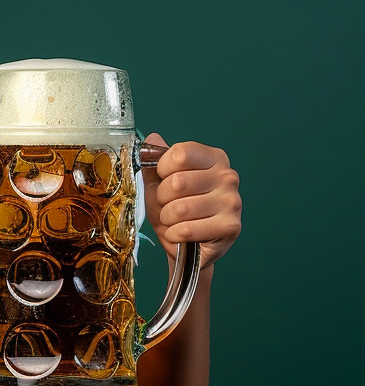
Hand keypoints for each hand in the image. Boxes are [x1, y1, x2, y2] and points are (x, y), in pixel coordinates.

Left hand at [141, 133, 241, 270]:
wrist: (186, 247)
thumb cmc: (174, 212)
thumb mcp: (159, 184)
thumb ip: (155, 162)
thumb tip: (153, 138)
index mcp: (213, 159)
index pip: (179, 154)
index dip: (162, 169)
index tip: (163, 179)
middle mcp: (228, 176)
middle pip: (177, 182)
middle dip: (162, 199)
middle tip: (168, 206)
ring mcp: (232, 201)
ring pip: (180, 208)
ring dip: (167, 219)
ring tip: (174, 221)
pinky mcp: (231, 226)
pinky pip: (187, 229)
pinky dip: (174, 234)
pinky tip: (180, 234)